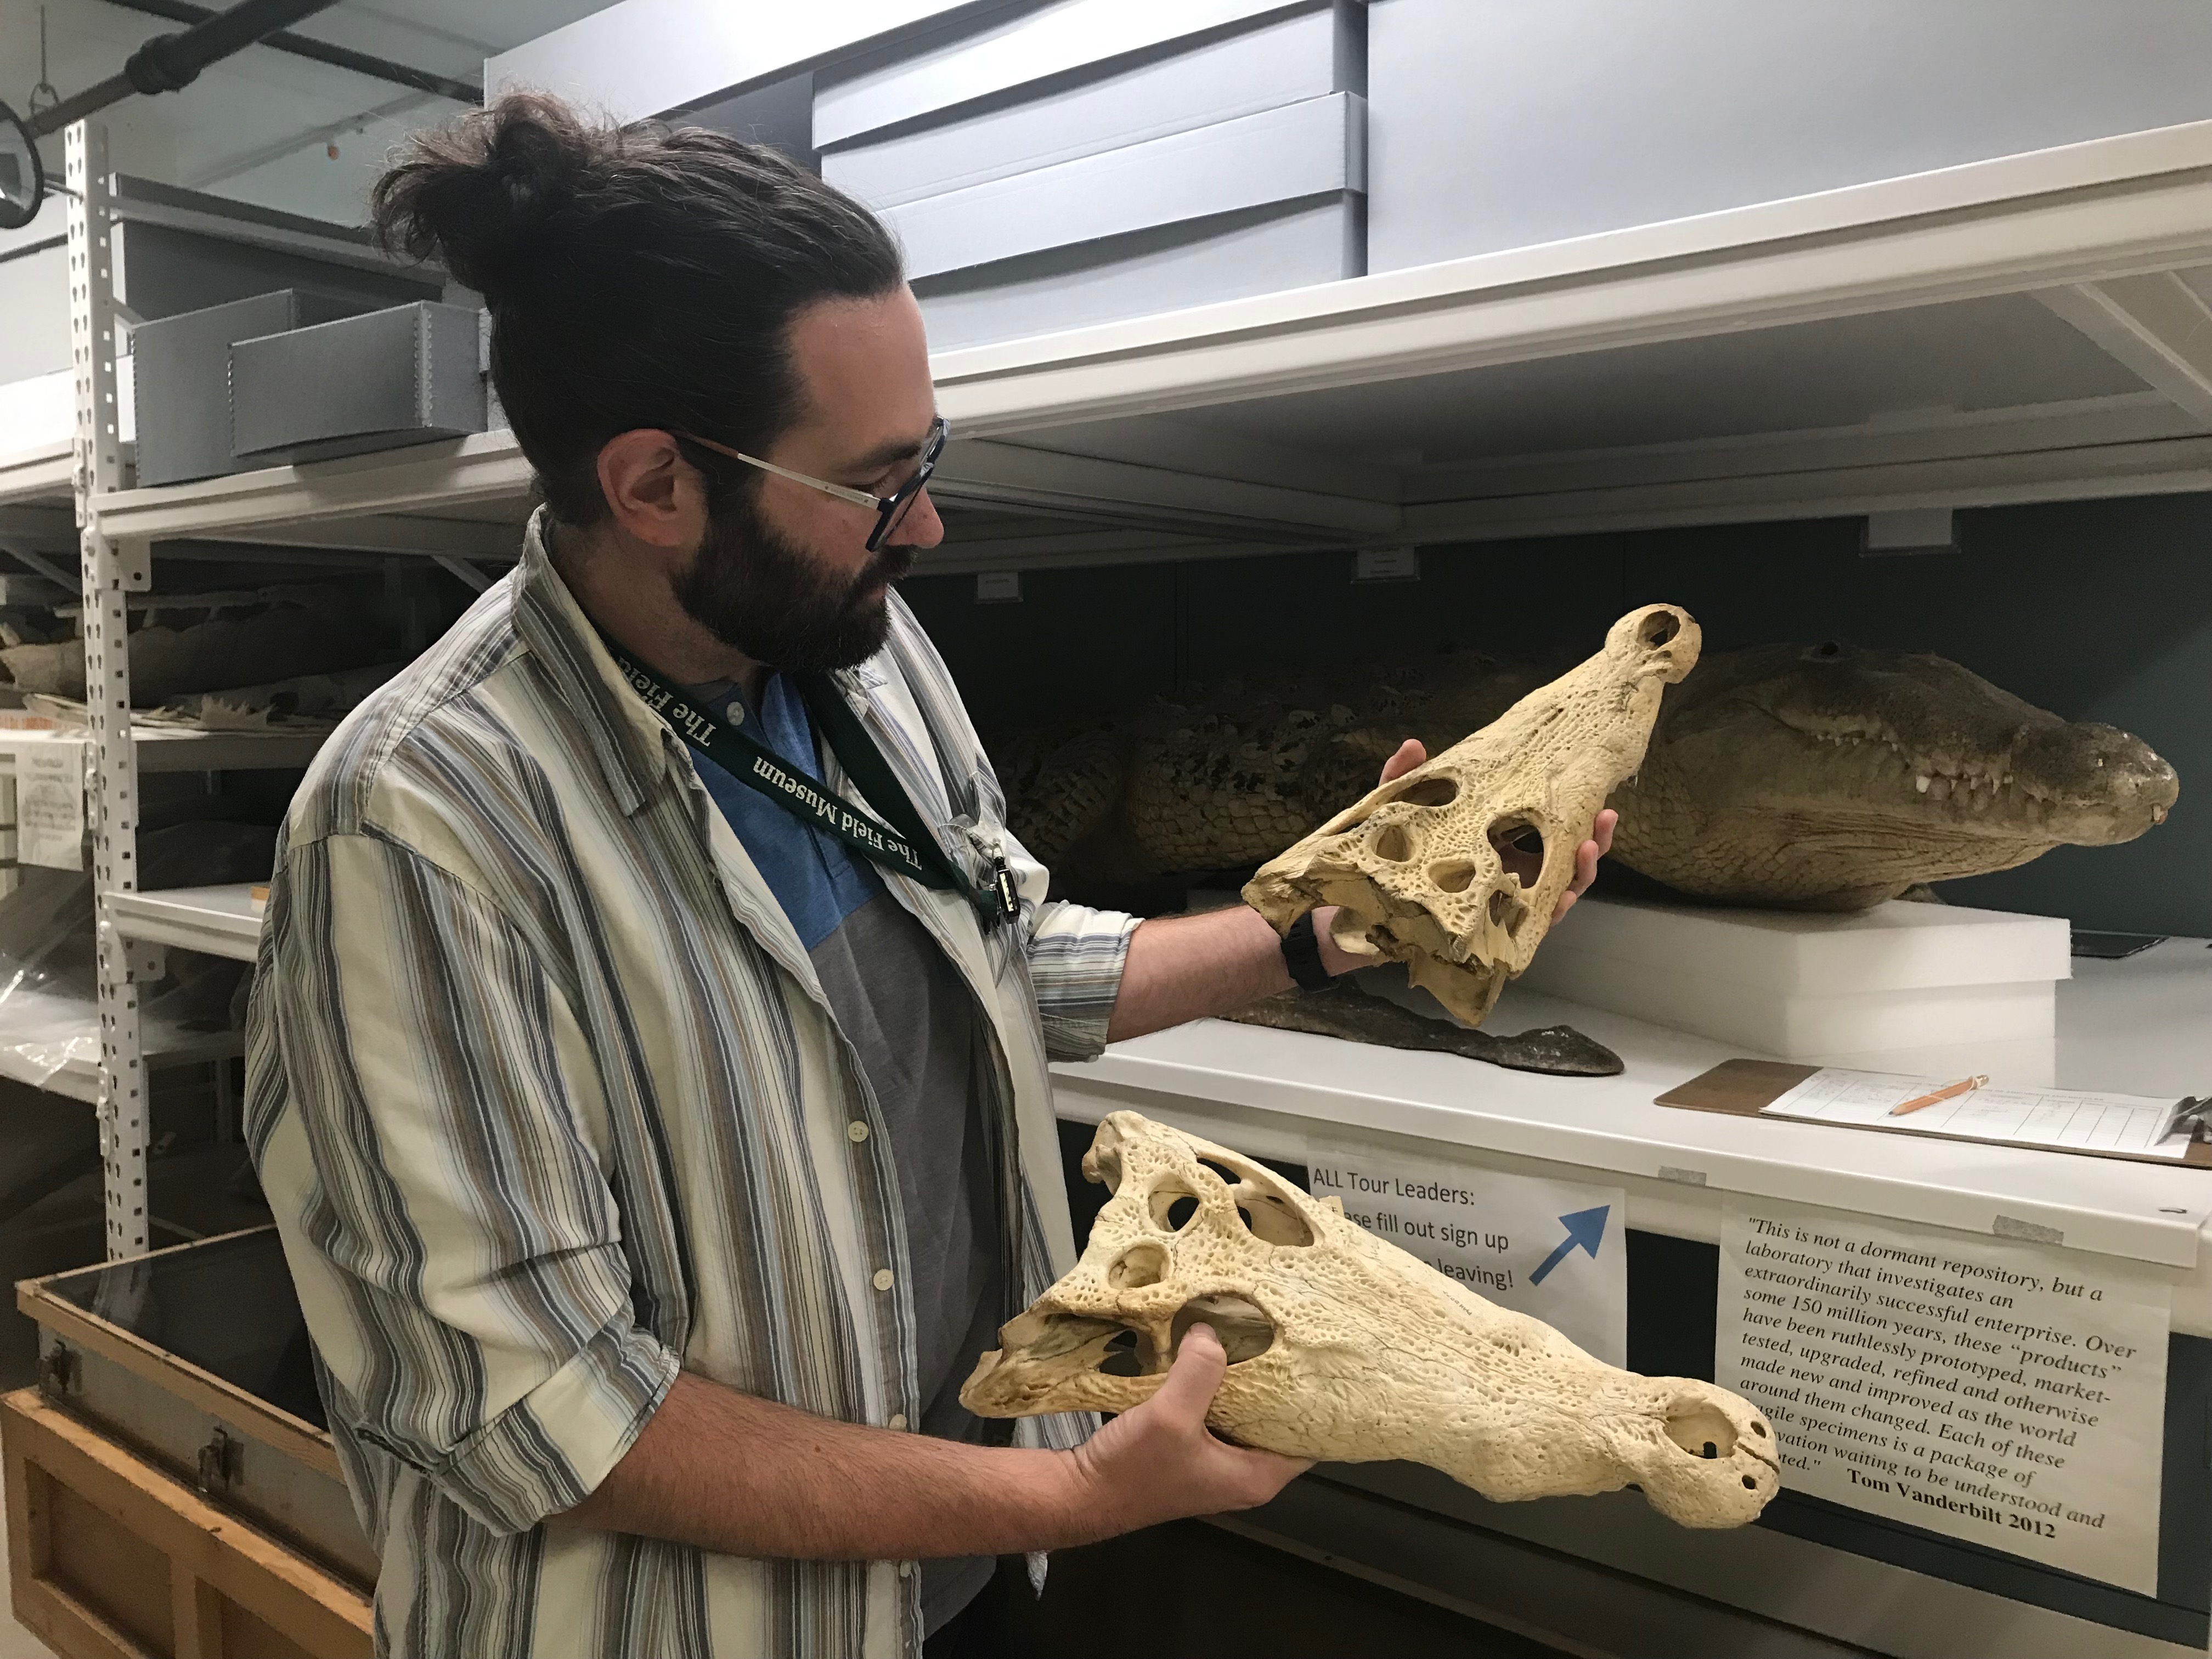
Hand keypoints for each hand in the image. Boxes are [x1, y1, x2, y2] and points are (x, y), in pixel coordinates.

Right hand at [1061, 1326, 1309, 1536]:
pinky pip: (1218, 1414)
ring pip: (1245, 1415)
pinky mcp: (1193, 1452)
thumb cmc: (1132, 1470)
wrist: (1082, 1493)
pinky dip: (1215, 1389)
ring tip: (1246, 1337)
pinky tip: (1207, 1357)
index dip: (1314, 1401)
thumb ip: (1199, 1371)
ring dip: (1242, 1382)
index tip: (1314, 1361)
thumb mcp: (1170, 1415)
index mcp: (1256, 1477)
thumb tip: (1211, 1331)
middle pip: (1276, 1422)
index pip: (1309, 1439)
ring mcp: (1217, 1464)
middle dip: (1276, 1382)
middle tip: (1280, 1337)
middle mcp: (1243, 1474)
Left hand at [1369, 740, 1614, 922]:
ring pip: (1555, 891)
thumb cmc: (1378, 861)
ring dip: (1579, 873)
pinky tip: (1561, 898)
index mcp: (1491, 840)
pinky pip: (1529, 926)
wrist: (1350, 913)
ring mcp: (1500, 902)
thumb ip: (1405, 780)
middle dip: (1592, 839)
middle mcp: (1503, 872)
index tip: (1592, 787)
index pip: (1543, 823)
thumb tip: (1413, 744)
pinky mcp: (1489, 932)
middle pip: (1562, 857)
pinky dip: (1550, 913)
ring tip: (1588, 850)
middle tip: (1604, 817)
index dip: (1572, 808)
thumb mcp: (1393, 815)